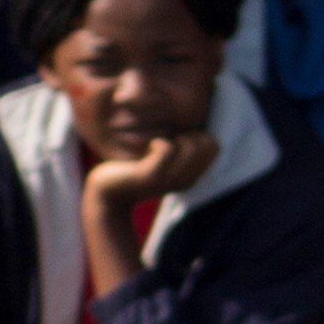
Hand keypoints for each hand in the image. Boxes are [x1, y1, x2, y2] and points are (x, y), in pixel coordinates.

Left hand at [82, 131, 219, 211]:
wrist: (109, 194)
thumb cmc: (133, 170)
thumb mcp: (161, 161)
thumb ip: (177, 150)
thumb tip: (193, 130)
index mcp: (191, 176)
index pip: (214, 145)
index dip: (198, 134)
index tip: (177, 140)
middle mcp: (186, 180)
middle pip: (207, 143)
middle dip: (189, 133)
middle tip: (167, 142)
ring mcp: (171, 179)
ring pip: (191, 145)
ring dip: (174, 137)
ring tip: (157, 146)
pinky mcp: (153, 176)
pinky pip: (168, 148)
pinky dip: (159, 142)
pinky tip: (148, 149)